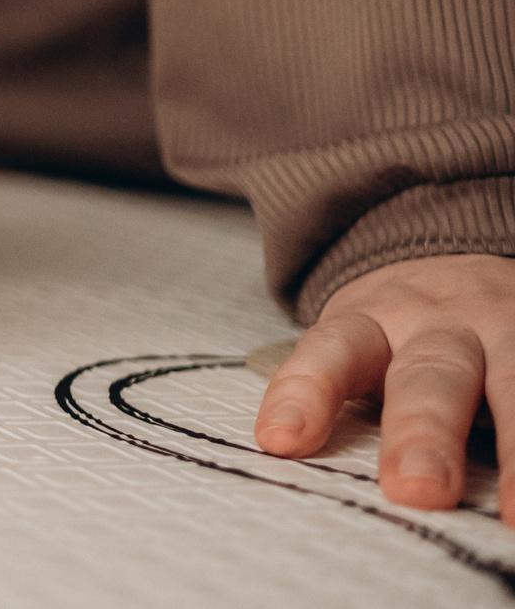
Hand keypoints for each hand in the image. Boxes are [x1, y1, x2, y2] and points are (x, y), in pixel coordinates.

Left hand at [255, 253, 514, 518]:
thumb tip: (290, 457)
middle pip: (428, 377)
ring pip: (513, 388)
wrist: (461, 257)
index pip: (331, 352)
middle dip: (423, 433)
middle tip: (415, 489)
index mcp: (372, 322)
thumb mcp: (361, 340)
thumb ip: (337, 392)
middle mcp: (439, 326)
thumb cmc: (401, 327)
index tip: (281, 441)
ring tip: (513, 514)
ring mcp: (504, 333)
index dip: (305, 393)